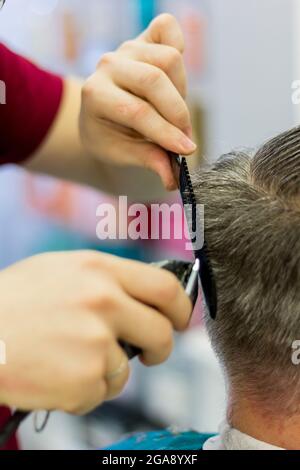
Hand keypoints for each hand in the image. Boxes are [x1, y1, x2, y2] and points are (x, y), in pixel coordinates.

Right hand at [0, 251, 190, 414]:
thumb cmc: (15, 300)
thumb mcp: (63, 270)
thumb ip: (108, 280)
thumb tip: (145, 300)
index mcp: (100, 270)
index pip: (165, 288)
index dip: (182, 308)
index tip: (179, 321)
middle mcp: (104, 302)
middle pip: (161, 334)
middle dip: (159, 350)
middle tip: (148, 354)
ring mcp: (95, 342)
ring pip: (126, 371)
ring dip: (105, 372)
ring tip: (67, 358)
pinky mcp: (83, 380)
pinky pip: (99, 393)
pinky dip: (82, 390)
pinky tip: (54, 373)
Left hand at [80, 14, 196, 190]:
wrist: (99, 113)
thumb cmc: (109, 135)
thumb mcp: (120, 153)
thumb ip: (147, 160)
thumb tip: (173, 178)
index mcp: (95, 95)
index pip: (137, 111)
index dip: (166, 132)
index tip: (187, 150)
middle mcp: (108, 65)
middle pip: (156, 80)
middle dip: (178, 113)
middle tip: (185, 138)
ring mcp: (126, 49)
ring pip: (169, 59)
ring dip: (180, 91)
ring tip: (174, 113)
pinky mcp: (143, 39)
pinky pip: (168, 29)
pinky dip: (179, 45)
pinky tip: (175, 77)